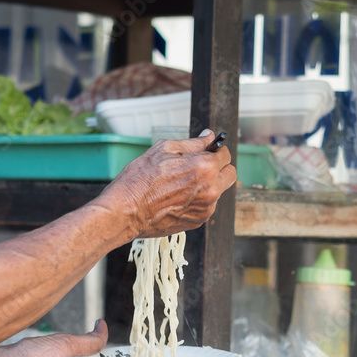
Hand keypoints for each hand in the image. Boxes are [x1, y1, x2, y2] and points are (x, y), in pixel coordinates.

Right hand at [96, 129, 236, 237]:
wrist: (126, 212)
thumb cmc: (140, 179)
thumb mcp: (164, 149)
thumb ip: (193, 143)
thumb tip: (209, 136)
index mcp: (205, 167)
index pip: (226, 155)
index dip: (216, 150)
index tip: (208, 151)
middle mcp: (211, 189)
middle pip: (230, 174)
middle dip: (220, 167)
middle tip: (201, 166)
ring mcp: (206, 208)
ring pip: (218, 191)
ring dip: (208, 184)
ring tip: (181, 184)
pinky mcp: (199, 221)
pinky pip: (206, 206)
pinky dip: (198, 200)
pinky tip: (177, 197)